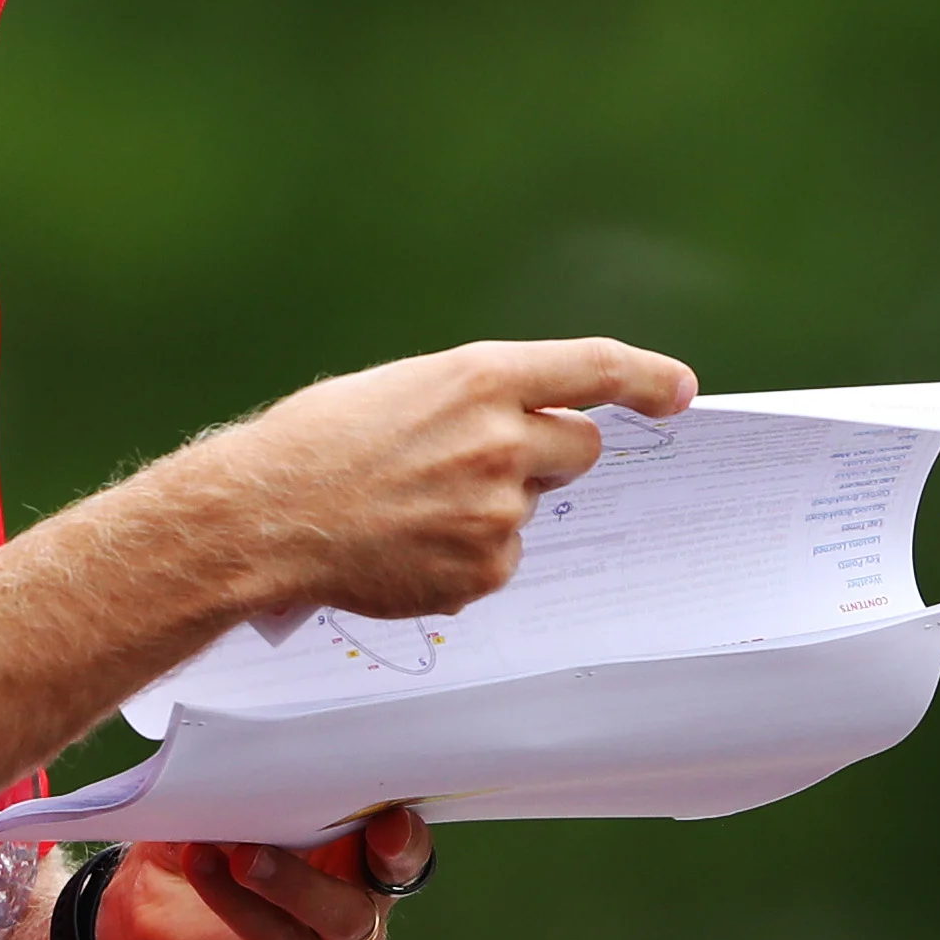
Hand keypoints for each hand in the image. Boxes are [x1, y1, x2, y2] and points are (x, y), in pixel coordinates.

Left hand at [90, 808, 434, 939]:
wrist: (155, 898)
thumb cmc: (212, 830)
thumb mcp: (236, 793)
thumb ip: (261, 777)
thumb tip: (254, 752)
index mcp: (362, 838)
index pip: (406, 832)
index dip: (410, 827)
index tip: (395, 813)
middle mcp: (364, 891)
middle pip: (392, 878)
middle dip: (386, 855)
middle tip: (372, 827)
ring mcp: (334, 939)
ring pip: (343, 917)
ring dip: (296, 882)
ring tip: (246, 856)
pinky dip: (238, 902)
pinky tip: (202, 866)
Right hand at [182, 338, 695, 624]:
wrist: (261, 519)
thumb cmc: (314, 443)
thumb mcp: (400, 389)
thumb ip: (475, 401)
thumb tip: (527, 429)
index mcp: (480, 378)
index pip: (593, 368)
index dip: (646, 378)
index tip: (679, 391)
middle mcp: (501, 441)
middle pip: (582, 447)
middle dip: (552, 452)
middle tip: (488, 460)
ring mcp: (496, 513)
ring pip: (532, 508)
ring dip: (493, 506)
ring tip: (413, 506)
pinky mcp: (482, 571)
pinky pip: (502, 560)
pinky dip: (466, 555)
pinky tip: (407, 545)